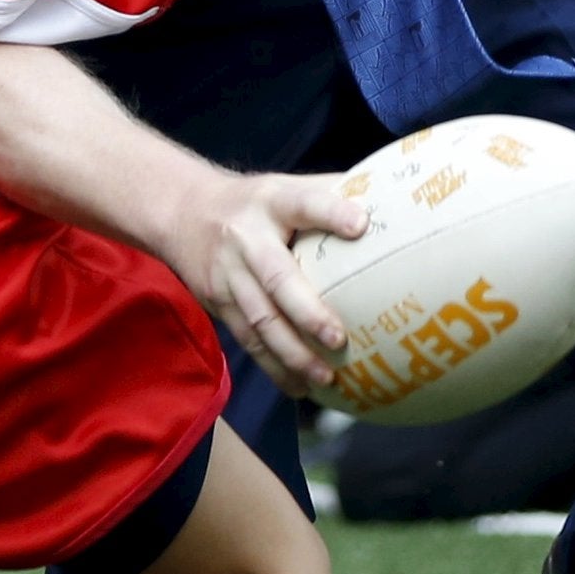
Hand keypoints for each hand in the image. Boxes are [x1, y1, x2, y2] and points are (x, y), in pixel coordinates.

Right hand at [162, 168, 366, 393]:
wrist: (181, 213)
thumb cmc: (253, 203)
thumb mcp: (285, 186)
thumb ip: (329, 195)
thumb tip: (393, 206)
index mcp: (272, 202)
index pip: (303, 203)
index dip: (331, 213)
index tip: (361, 225)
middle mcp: (246, 238)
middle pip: (277, 278)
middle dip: (308, 312)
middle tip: (339, 340)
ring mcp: (228, 274)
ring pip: (259, 320)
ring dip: (292, 354)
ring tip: (325, 377)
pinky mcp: (219, 303)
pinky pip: (247, 340)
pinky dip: (274, 368)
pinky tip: (299, 387)